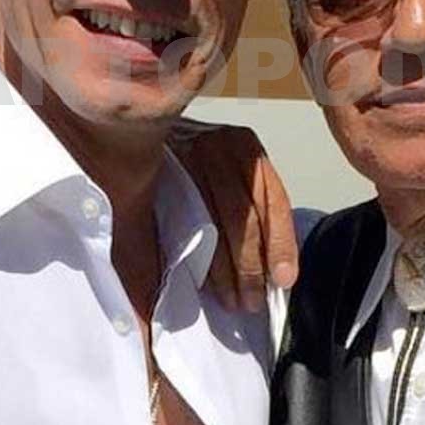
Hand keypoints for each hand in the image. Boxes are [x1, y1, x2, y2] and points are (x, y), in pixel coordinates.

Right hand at [168, 118, 297, 311]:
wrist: (139, 125)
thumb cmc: (192, 158)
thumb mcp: (227, 167)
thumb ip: (249, 204)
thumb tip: (275, 265)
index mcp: (246, 145)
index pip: (274, 200)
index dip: (282, 243)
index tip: (284, 278)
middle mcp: (220, 145)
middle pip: (245, 216)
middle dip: (251, 265)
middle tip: (251, 299)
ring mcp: (187, 156)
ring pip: (215, 223)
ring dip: (226, 269)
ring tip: (231, 299)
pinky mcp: (159, 172)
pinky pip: (183, 223)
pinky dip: (198, 256)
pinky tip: (203, 280)